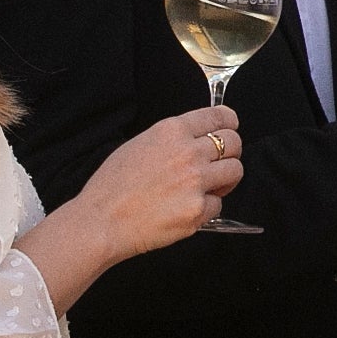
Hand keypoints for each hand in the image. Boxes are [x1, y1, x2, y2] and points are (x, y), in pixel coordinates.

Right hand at [65, 106, 246, 260]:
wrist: (101, 221)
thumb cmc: (111, 187)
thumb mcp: (139, 144)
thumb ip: (171, 139)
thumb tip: (196, 140)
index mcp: (171, 131)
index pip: (218, 116)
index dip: (229, 123)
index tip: (230, 128)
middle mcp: (188, 152)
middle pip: (234, 143)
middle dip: (231, 153)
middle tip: (219, 165)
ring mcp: (195, 181)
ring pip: (235, 171)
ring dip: (226, 180)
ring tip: (208, 188)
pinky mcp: (198, 209)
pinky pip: (219, 205)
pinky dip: (207, 209)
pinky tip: (187, 209)